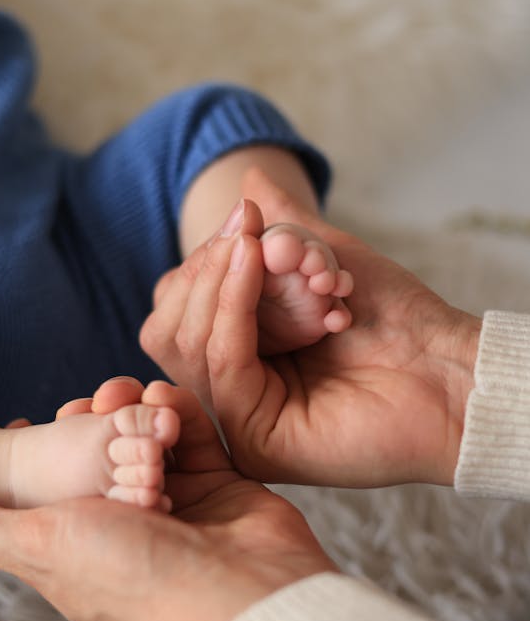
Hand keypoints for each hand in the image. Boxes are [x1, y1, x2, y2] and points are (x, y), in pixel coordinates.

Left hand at [0, 382, 333, 620]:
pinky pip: (192, 437)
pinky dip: (181, 414)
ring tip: (132, 397)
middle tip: (91, 403)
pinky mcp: (218, 489)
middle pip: (96, 458)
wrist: (249, 598)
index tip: (28, 419)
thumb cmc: (140, 579)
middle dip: (90, 422)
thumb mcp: (42, 548)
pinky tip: (171, 403)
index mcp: (74, 549)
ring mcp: (176, 507)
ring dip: (136, 411)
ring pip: (145, 440)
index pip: (42, 491)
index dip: (32, 454)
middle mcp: (124, 527)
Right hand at [140, 168, 481, 486]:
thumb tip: (247, 179)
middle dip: (202, 270)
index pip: (179, 310)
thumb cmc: (397, 320)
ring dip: (216, 281)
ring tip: (250, 244)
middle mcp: (234, 390)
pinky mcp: (255, 441)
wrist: (450, 368)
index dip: (200, 262)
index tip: (241, 216)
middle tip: (243, 232)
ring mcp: (240, 419)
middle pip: (170, 329)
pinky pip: (219, 364)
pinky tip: (250, 266)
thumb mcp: (324, 259)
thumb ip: (281, 225)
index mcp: (241, 355)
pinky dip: (230, 307)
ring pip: (185, 345)